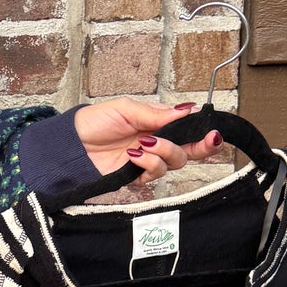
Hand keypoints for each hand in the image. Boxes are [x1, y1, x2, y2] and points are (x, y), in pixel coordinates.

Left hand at [74, 99, 223, 182]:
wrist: (72, 143)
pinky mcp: (136, 177)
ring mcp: (147, 161)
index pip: (187, 131)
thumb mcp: (127, 109)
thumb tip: (186, 109)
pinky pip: (154, 174)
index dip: (203, 132)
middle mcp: (156, 144)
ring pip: (174, 163)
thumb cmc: (96, 122)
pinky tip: (133, 155)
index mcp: (157, 125)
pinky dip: (148, 164)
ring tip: (143, 143)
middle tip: (208, 140)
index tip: (214, 131)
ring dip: (164, 152)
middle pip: (189, 152)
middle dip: (201, 147)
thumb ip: (157, 113)